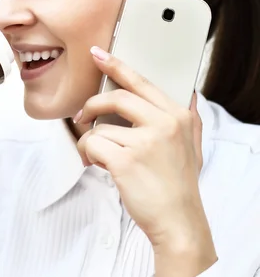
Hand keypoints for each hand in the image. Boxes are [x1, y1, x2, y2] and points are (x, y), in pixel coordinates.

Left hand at [76, 46, 210, 250]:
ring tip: (98, 158)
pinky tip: (97, 165)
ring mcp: (145, 142)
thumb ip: (189, 117)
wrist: (179, 222)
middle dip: (92, 105)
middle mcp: (164, 124)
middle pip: (116, 97)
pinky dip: (87, 154)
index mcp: (177, 116)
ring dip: (90, 142)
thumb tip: (189, 92)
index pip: (141, 82)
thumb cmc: (179, 185)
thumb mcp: (193, 146)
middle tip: (83, 116)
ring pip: (100, 127)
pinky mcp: (126, 160)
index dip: (116, 65)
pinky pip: (92, 144)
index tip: (98, 54)